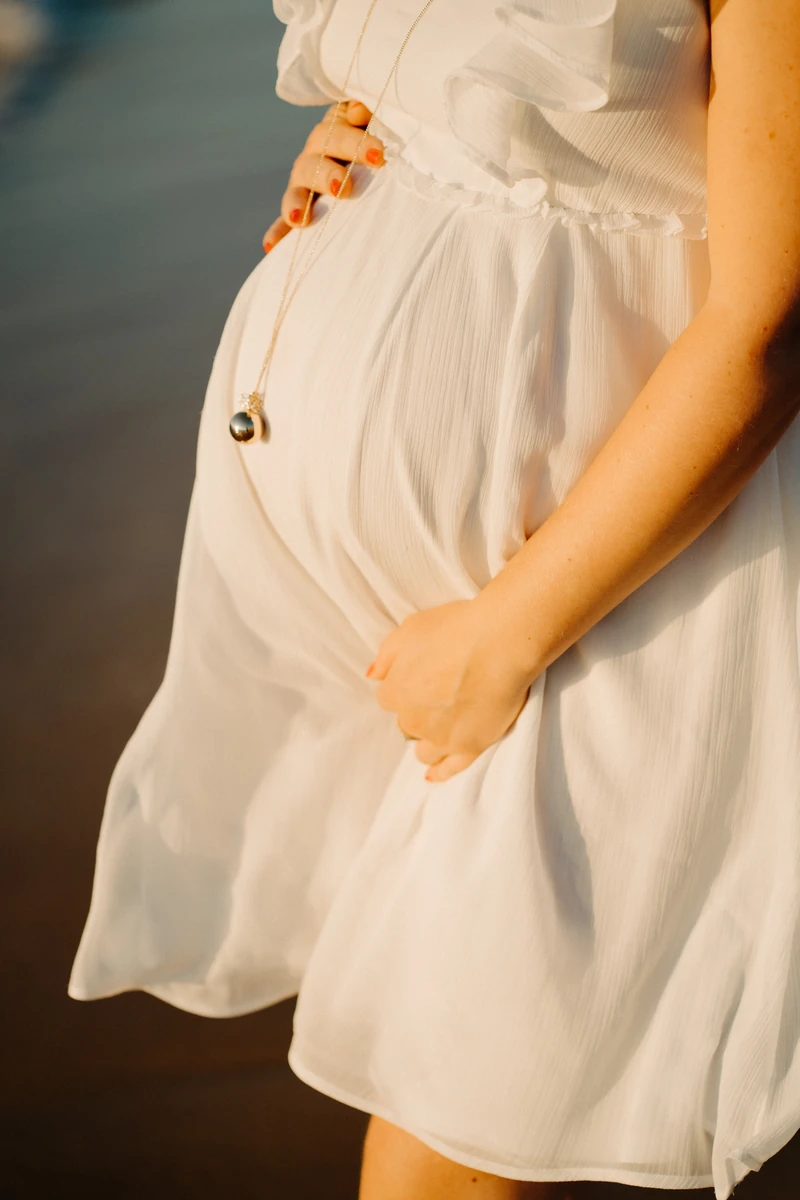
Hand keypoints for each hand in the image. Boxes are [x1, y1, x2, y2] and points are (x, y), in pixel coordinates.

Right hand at [262, 100, 384, 252]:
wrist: (377, 165)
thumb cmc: (382, 138)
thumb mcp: (379, 119)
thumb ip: (372, 111)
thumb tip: (358, 112)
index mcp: (334, 130)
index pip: (337, 132)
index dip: (355, 143)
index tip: (378, 156)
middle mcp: (315, 155)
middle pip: (314, 160)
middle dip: (328, 174)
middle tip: (344, 188)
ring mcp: (305, 183)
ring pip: (297, 189)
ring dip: (297, 203)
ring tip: (300, 219)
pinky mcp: (301, 208)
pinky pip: (285, 222)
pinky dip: (278, 233)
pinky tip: (271, 247)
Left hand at [364, 600, 531, 782]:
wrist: (500, 642)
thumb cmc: (456, 628)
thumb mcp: (411, 629)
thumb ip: (387, 655)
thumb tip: (372, 675)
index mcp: (396, 691)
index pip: (388, 698)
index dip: (404, 687)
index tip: (420, 678)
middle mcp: (413, 719)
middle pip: (407, 724)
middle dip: (418, 713)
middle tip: (439, 696)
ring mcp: (441, 737)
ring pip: (424, 750)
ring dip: (427, 741)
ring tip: (439, 731)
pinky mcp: (470, 747)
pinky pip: (450, 768)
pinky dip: (440, 772)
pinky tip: (433, 775)